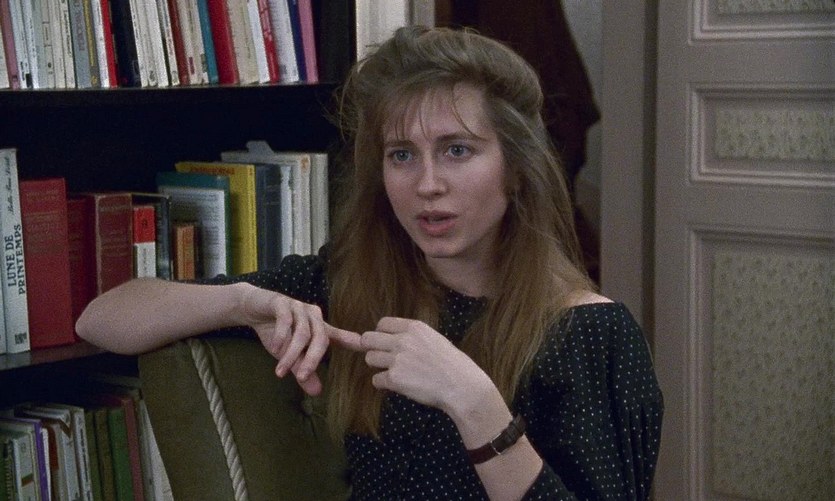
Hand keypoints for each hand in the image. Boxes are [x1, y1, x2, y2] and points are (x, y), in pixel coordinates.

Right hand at [240, 285, 360, 395]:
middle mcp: (313, 315)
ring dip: (291, 354)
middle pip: (320, 338)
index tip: (364, 347)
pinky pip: (285, 319)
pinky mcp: (281, 303)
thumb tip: (317, 393)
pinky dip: (281, 335)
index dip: (351, 341)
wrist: (252, 309)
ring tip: (281, 371)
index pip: (337, 336)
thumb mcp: (290, 354)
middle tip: (303, 377)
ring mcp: (298, 307)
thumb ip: (303, 371)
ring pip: (302, 332)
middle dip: (312, 360)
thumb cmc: (276, 331)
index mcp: (319, 326)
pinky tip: (275, 348)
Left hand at [360, 317, 494, 414]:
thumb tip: (390, 338)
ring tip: (395, 372)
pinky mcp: (394, 378)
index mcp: (414, 327)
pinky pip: (376, 380)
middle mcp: (402, 340)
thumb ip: (412, 336)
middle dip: (371, 348)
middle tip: (382, 357)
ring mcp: (397, 359)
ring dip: (378, 366)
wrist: (461, 386)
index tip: (386, 342)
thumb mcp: (434, 339)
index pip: (382, 323)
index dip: (381, 333)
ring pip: (369, 359)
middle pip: (368, 339)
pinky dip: (384, 384)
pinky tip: (398, 385)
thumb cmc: (453, 364)